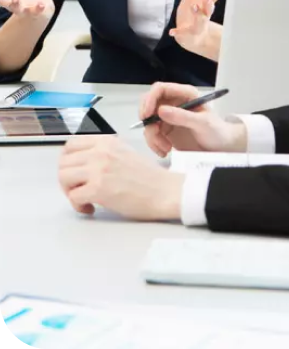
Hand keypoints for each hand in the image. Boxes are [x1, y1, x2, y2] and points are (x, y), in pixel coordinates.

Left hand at [58, 135, 182, 220]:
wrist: (165, 191)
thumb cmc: (149, 178)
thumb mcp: (124, 153)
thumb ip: (104, 153)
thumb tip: (82, 163)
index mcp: (107, 142)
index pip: (71, 144)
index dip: (68, 161)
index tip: (73, 171)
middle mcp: (101, 152)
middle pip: (63, 162)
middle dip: (67, 179)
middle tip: (77, 188)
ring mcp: (99, 169)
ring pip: (63, 177)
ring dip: (70, 191)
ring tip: (83, 198)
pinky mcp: (98, 188)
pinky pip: (73, 197)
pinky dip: (78, 205)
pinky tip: (91, 207)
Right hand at [140, 82, 246, 157]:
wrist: (222, 148)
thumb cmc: (217, 131)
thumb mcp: (202, 123)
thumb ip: (182, 116)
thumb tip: (160, 111)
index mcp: (185, 94)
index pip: (160, 89)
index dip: (150, 99)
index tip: (147, 115)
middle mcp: (174, 103)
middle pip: (149, 103)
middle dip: (147, 119)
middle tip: (152, 133)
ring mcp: (169, 116)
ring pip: (149, 122)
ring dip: (153, 136)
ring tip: (166, 148)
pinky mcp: (166, 130)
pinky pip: (152, 134)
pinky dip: (154, 144)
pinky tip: (165, 151)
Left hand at [170, 0, 222, 55]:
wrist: (192, 37)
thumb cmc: (193, 13)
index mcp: (205, 5)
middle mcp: (203, 15)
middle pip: (208, 10)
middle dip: (209, 4)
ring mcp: (195, 26)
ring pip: (199, 21)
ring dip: (198, 14)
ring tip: (194, 7)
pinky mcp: (186, 34)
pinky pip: (182, 33)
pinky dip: (177, 32)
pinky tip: (172, 31)